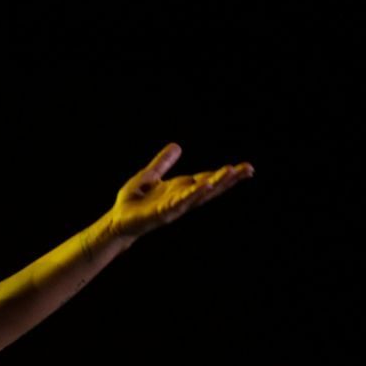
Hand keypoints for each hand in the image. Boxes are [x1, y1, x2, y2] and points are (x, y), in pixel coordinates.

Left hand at [105, 143, 253, 239]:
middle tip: (248, 169)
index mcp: (180, 188)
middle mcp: (181, 198)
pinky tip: (202, 187)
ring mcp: (173, 206)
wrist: (117, 220)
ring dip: (214, 184)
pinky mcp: (161, 213)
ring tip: (230, 172)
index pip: (207, 179)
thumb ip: (163, 163)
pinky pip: (178, 203)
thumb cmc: (133, 201)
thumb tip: (177, 145)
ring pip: (198, 195)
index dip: (225, 174)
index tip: (246, 167)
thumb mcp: (149, 176)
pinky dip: (191, 195)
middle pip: (209, 187)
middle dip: (228, 179)